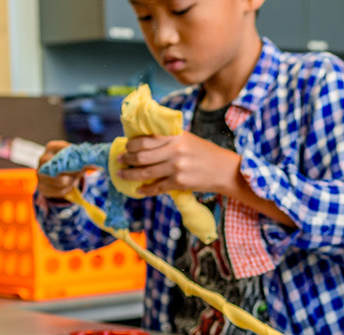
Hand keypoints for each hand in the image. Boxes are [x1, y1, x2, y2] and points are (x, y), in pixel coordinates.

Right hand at [35, 140, 93, 199]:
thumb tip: (97, 164)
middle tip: (80, 171)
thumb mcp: (75, 159)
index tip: (83, 160)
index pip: (65, 149)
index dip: (75, 157)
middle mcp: (43, 159)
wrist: (55, 177)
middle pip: (62, 166)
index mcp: (52, 147)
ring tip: (73, 178)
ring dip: (71, 181)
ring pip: (62, 181)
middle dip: (74, 171)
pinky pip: (60, 191)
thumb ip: (84, 160)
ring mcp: (40, 174)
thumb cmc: (68, 164)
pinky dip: (67, 189)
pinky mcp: (41, 187)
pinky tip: (68, 185)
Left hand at [115, 133, 242, 195]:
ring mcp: (176, 167)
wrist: (224, 170)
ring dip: (129, 174)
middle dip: (126, 159)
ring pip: (145, 173)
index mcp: (175, 136)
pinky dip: (145, 189)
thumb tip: (142, 140)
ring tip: (122, 174)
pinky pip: (156, 187)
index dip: (131, 144)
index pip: (145, 139)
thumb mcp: (187, 138)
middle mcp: (175, 150)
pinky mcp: (179, 182)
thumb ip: (168, 137)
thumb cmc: (205, 153)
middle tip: (119, 160)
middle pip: (141, 156)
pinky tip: (139, 189)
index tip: (125, 147)